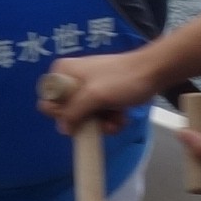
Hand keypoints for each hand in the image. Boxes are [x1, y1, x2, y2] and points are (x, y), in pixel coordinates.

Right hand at [42, 49, 164, 132]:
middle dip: (85, 121)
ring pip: (84, 117)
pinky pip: (97, 115)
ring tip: (116, 119)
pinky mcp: (101, 96)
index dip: (62, 113)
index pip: (48, 100)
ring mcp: (87, 89)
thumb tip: (63, 129)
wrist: (153, 72)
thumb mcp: (94, 95)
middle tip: (101, 120)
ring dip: (101, 123)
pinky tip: (120, 117)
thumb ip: (74, 112)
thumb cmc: (122, 79)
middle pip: (67, 112)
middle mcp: (71, 79)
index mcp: (63, 71)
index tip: (80, 115)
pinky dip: (109, 120)